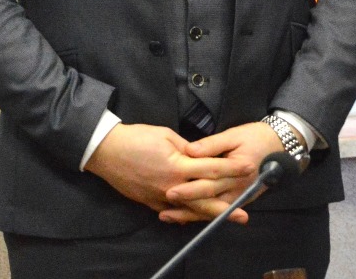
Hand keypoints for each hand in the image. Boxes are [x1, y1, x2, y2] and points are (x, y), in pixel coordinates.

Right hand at [85, 123, 238, 216]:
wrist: (106, 152)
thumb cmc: (137, 138)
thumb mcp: (167, 136)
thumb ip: (188, 149)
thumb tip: (202, 155)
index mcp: (178, 166)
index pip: (211, 169)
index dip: (231, 169)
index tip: (248, 168)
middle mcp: (172, 186)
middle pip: (204, 199)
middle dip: (225, 207)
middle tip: (244, 214)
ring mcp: (160, 197)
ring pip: (189, 209)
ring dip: (208, 215)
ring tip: (225, 219)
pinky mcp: (150, 202)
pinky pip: (172, 211)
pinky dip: (185, 215)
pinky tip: (197, 218)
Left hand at [158, 121, 286, 222]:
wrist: (283, 146)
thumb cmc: (257, 137)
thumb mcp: (235, 135)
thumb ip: (212, 144)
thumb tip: (189, 151)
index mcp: (236, 170)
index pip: (209, 182)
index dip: (189, 188)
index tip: (169, 190)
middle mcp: (238, 187)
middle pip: (208, 199)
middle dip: (185, 205)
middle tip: (163, 208)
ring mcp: (240, 196)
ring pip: (212, 209)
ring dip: (190, 215)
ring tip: (168, 216)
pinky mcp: (240, 198)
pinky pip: (219, 209)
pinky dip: (203, 214)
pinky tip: (186, 217)